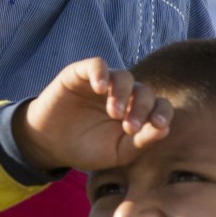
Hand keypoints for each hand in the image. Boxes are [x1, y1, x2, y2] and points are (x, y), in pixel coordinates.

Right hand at [14, 58, 172, 171]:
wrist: (50, 144)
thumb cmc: (87, 148)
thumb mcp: (118, 152)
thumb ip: (142, 142)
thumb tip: (164, 129)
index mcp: (136, 111)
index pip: (159, 105)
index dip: (162, 113)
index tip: (157, 126)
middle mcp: (123, 94)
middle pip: (143, 91)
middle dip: (141, 108)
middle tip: (129, 127)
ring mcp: (103, 82)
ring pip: (123, 76)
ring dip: (123, 93)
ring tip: (115, 113)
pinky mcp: (80, 74)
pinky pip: (96, 65)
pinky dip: (101, 73)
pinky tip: (100, 89)